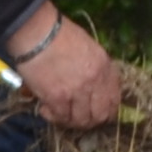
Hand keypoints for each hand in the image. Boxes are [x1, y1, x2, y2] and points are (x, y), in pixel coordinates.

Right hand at [15, 11, 123, 129]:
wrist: (37, 31)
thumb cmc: (58, 34)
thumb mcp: (88, 48)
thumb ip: (94, 68)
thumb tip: (91, 87)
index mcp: (105, 67)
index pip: (114, 99)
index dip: (106, 111)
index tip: (96, 113)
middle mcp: (96, 81)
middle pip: (100, 115)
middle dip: (90, 121)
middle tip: (77, 117)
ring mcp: (78, 91)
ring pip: (81, 120)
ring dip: (70, 121)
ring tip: (59, 113)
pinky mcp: (58, 97)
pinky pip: (60, 117)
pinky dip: (53, 117)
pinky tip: (45, 109)